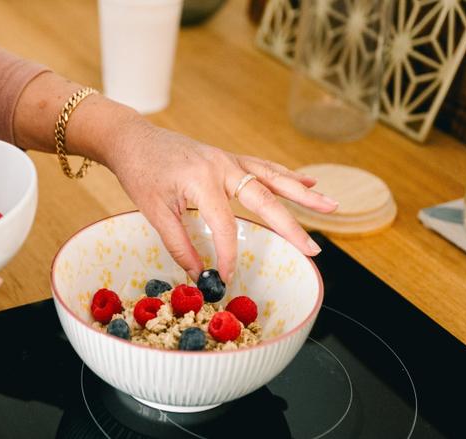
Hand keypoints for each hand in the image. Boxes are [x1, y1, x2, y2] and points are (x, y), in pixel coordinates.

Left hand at [105, 120, 337, 282]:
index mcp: (203, 180)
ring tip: (332, 205)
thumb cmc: (140, 173)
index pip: (226, 224)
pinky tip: (307, 181)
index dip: (228, 254)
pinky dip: (286, 175)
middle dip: (291, 226)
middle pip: (265, 199)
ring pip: (272, 178)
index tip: (225, 276)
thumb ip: (178, 243)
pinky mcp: (228, 158)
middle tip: (314, 249)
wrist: (133, 139)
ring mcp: (229, 160)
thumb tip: (197, 273)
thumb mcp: (153, 211)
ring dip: (302, 194)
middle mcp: (223, 166)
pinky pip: (263, 167)